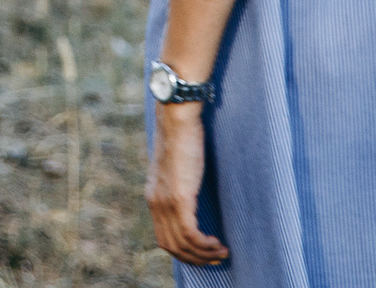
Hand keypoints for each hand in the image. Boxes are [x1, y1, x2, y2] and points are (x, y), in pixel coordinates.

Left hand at [146, 103, 227, 267]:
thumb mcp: (177, 166)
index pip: (163, 237)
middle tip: (216, 259)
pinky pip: (190, 234)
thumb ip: (179, 183)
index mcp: (153, 196)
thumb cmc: (182, 136)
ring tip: (222, 252)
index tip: (203, 254)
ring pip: (182, 244)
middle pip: (171, 246)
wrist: (177, 118)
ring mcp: (165, 201)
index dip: (183, 251)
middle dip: (195, 258)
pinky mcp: (179, 197)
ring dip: (204, 254)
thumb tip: (192, 194)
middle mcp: (155, 202)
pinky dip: (204, 245)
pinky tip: (218, 243)